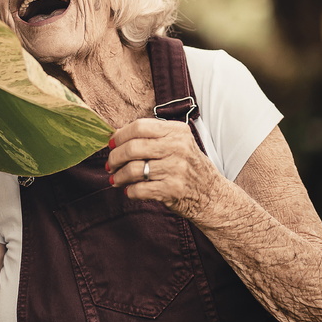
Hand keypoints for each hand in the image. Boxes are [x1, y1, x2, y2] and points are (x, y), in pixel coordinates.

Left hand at [107, 118, 221, 216]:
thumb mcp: (178, 143)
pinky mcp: (172, 190)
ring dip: (119, 177)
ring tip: (116, 179)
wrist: (211, 194)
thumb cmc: (188, 166)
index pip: (139, 127)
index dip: (120, 135)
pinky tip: (129, 190)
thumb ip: (152, 137)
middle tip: (110, 165)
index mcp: (177, 131)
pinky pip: (139, 189)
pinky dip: (129, 191)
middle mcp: (178, 147)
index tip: (111, 144)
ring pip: (133, 170)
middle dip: (115, 157)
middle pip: (133, 148)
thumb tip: (117, 136)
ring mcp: (176, 169)